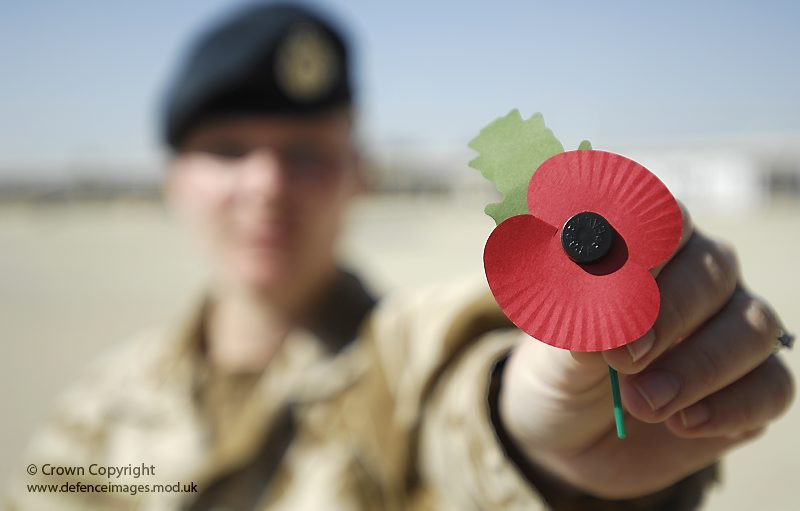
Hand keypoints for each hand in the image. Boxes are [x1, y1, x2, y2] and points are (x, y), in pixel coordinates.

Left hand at [498, 204, 794, 498]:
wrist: (570, 431)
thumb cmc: (560, 368)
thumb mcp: (553, 347)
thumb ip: (582, 324)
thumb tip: (614, 314)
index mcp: (645, 248)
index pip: (663, 218)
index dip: (644, 244)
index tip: (612, 280)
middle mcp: (698, 276)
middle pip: (713, 270)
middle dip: (668, 315)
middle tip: (623, 358)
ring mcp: (733, 328)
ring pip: (753, 328)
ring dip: (698, 368)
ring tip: (643, 402)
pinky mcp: (754, 384)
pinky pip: (772, 386)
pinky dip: (728, 408)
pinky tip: (681, 423)